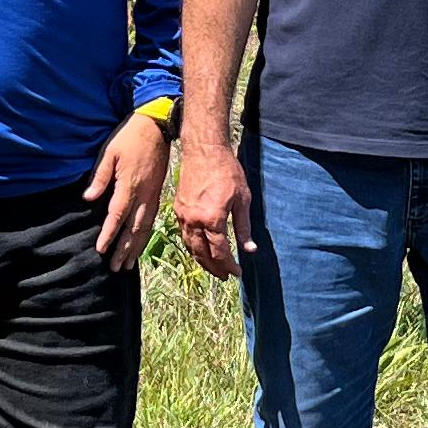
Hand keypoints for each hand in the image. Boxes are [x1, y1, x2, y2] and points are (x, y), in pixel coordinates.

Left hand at [83, 110, 174, 272]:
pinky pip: (151, 220)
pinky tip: (139, 243)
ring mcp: (153, 196)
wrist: (157, 127)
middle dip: (123, 250)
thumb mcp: (109, 152)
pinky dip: (145, 236)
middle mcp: (143, 195)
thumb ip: (99, 177)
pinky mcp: (157, 193)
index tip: (100, 250)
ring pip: (144, 228)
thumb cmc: (130, 137)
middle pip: (133, 229)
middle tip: (115, 268)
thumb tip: (88, 198)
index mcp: (129, 185)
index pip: (117, 216)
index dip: (108, 235)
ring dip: (136, 247)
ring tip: (127, 264)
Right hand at [173, 132, 255, 281]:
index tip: (238, 272)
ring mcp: (183, 215)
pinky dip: (193, 247)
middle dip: (215, 268)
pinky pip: (185, 235)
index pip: (220, 252)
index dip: (229, 265)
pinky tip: (201, 250)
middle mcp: (194, 220)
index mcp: (212, 218)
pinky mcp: (178, 209)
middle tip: (225, 276)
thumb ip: (244, 227)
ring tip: (213, 269)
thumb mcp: (242, 199)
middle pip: (202, 254)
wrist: (204, 150)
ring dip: (202, 261)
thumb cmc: (227, 171)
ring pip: (191, 247)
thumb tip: (249, 250)